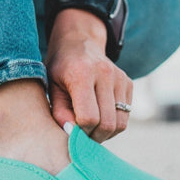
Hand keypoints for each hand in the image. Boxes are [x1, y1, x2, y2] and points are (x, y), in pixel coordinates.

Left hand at [45, 9, 132, 142]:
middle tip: (83, 135)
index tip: (72, 130)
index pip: (89, 118)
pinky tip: (100, 116)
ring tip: (91, 129)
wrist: (79, 42)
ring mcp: (120, 78)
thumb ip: (59, 112)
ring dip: (106, 133)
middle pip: (107, 123)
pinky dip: (114, 123)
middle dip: (94, 136)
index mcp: (82, 74)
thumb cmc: (60, 69)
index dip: (80, 131)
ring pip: (120, 123)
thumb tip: (72, 135)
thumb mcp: (51, 88)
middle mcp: (105, 74)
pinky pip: (126, 114)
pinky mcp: (128, 83)